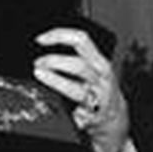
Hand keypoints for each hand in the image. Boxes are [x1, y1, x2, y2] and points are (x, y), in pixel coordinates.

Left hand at [32, 26, 129, 151]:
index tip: (40, 39)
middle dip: (54, 63)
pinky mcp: (92, 115)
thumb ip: (73, 56)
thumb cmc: (98, 86)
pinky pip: (77, 114)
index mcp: (99, 62)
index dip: (59, 36)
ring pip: (76, 90)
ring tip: (39, 75)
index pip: (81, 41)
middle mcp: (100, 79)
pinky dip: (66, 111)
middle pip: (78, 66)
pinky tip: (56, 106)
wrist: (115, 114)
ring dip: (55, 81)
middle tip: (38, 63)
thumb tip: (44, 45)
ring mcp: (96, 98)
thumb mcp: (92, 66)